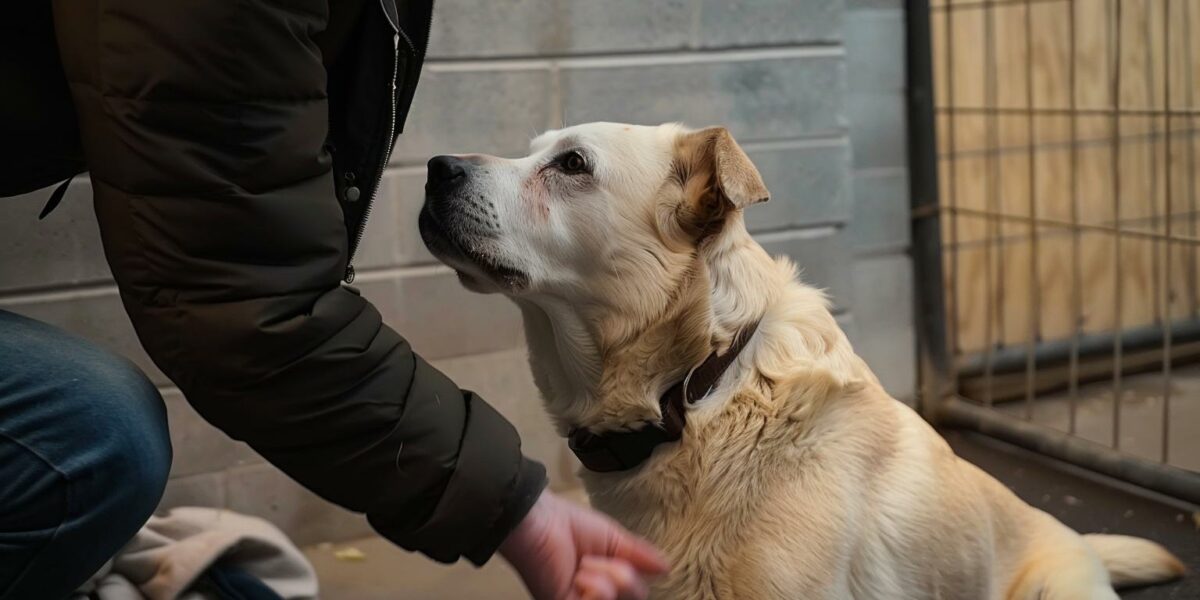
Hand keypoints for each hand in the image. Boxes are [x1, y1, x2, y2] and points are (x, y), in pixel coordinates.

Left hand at [499, 490, 668, 599]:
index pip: (637, 592)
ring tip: (585, 564)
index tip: (623, 559)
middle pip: (635, 598)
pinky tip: (579, 574)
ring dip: (608, 577)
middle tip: (601, 560)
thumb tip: (667, 567)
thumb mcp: (613, 539)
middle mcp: (595, 595)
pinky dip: (598, 586)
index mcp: (606, 580)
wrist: (540, 520)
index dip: (637, 576)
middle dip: (625, 576)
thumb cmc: (570, 525)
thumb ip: (639, 555)